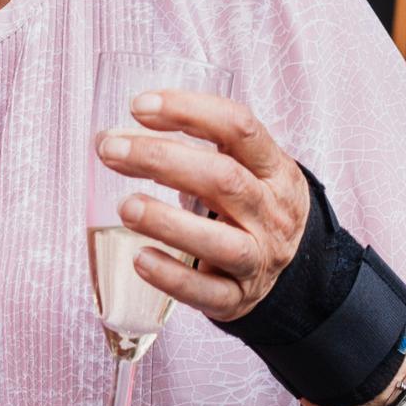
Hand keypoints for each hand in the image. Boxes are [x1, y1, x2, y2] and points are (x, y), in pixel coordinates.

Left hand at [97, 88, 312, 323]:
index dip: (190, 111)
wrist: (294, 270)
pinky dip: (172, 277)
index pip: (240, 129)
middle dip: (163, 160)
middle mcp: (272, 213)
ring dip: (168, 222)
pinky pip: (208, 292)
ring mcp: (259, 259)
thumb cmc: (249, 206)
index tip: (139, 106)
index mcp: (274, 170)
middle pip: (224, 181)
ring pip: (222, 244)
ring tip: (125, 206)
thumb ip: (198, 147)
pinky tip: (139, 259)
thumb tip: (118, 135)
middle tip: (111, 150)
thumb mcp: (246, 168)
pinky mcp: (238, 298)